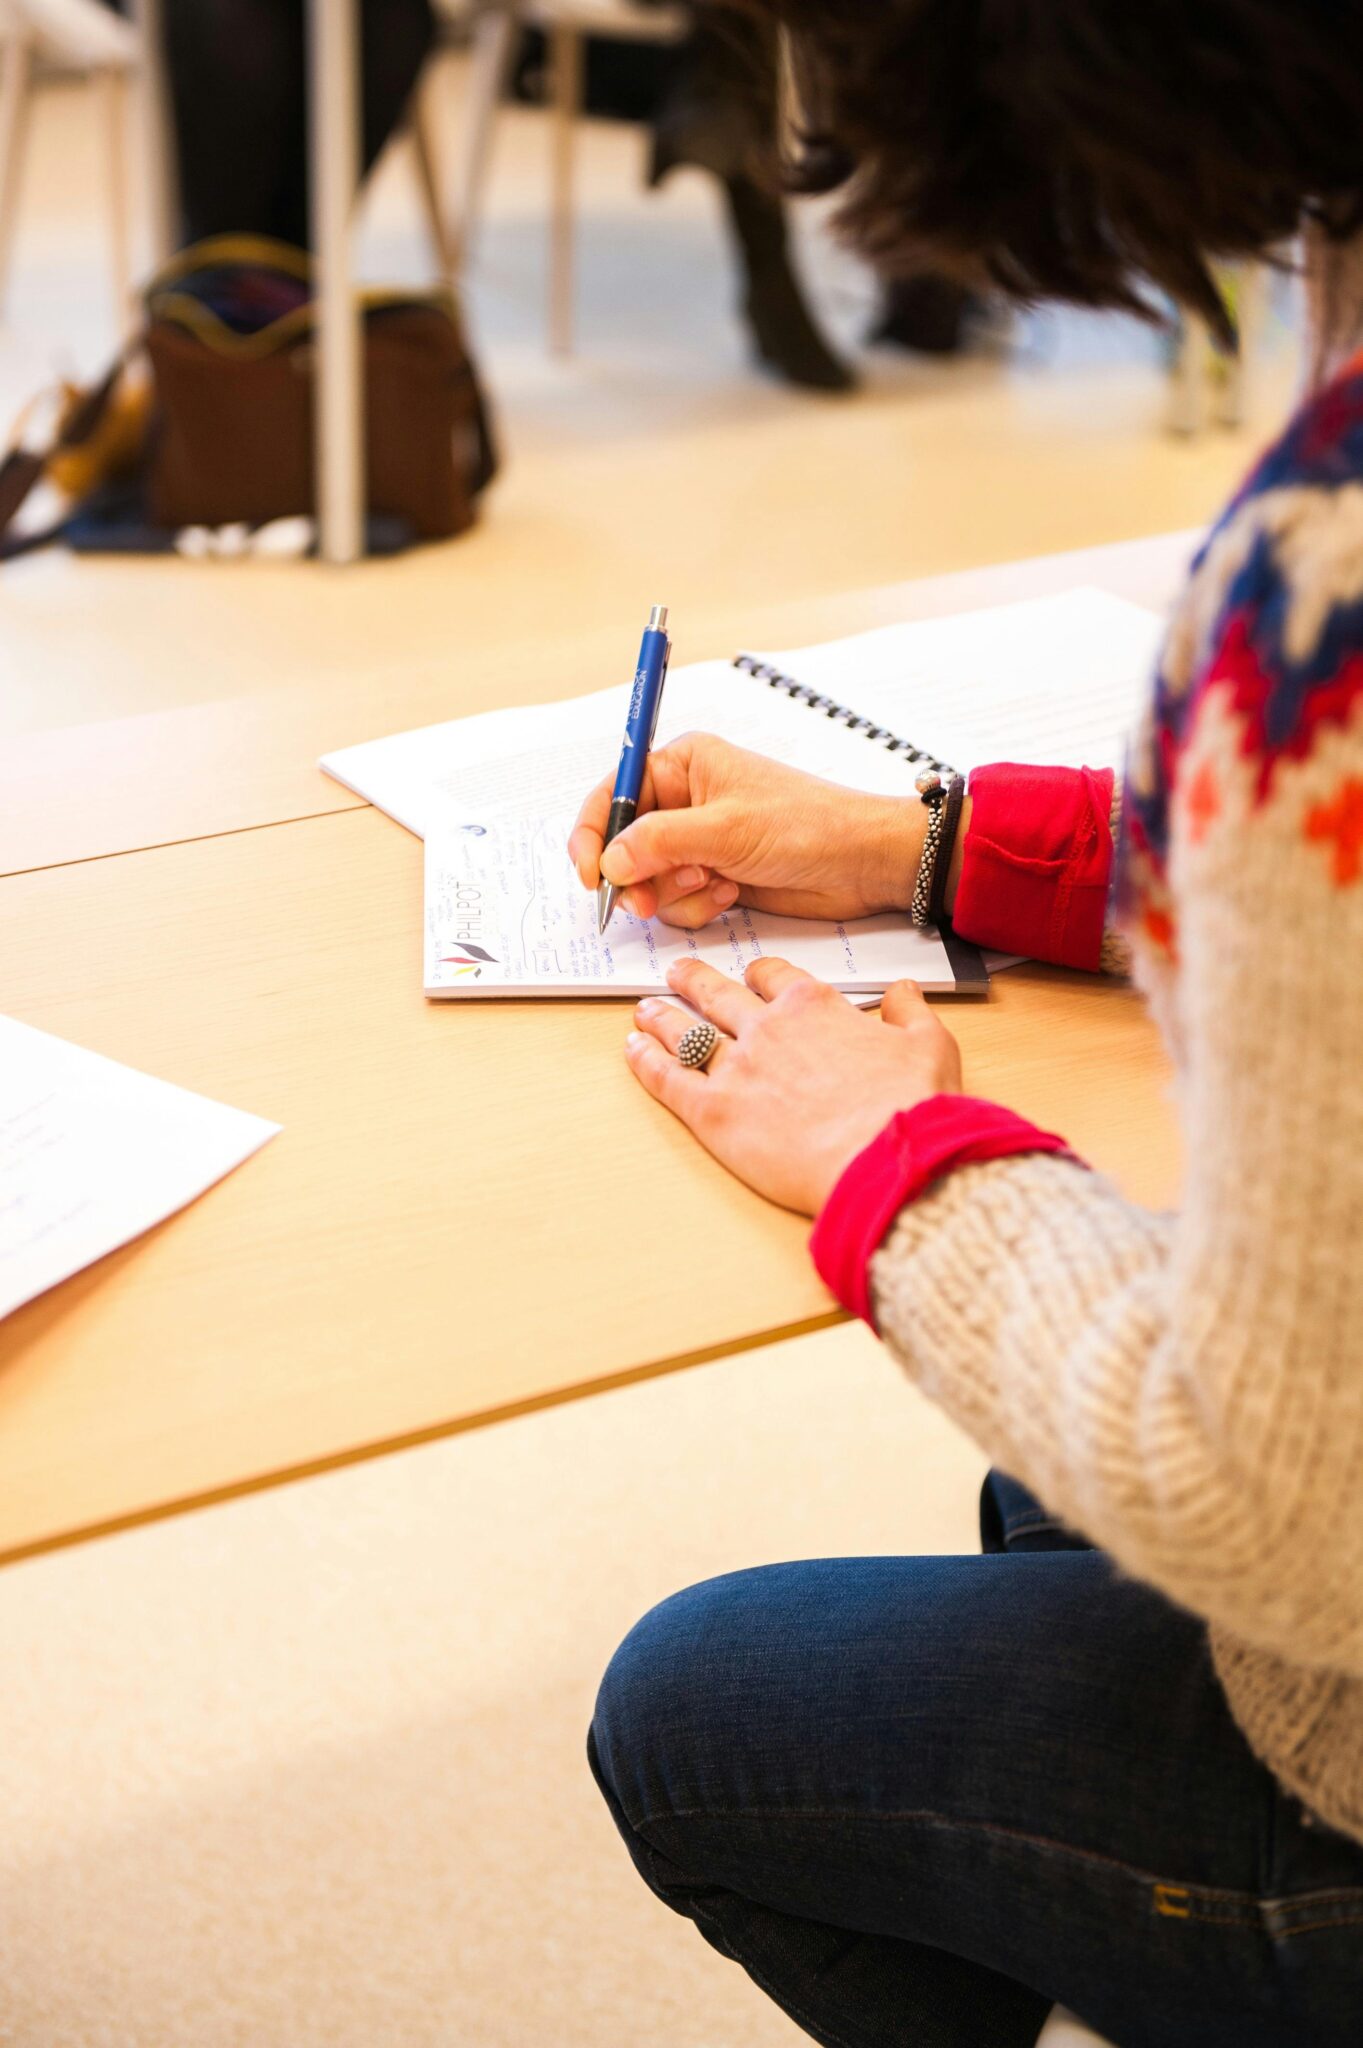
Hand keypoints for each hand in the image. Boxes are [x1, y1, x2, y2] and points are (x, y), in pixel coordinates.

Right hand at [568, 733, 924, 926]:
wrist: (861, 864)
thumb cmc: (806, 826)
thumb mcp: (725, 829)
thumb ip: (659, 842)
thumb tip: (609, 860)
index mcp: (682, 766)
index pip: (613, 794)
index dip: (593, 835)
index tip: (592, 874)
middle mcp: (684, 801)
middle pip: (623, 845)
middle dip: (636, 877)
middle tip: (647, 902)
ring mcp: (698, 842)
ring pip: (648, 880)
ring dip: (673, 894)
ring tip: (713, 884)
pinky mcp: (713, 876)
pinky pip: (676, 901)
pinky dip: (695, 906)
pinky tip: (730, 894)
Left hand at [625, 957, 962, 1214]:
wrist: (888, 1161)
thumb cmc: (912, 1108)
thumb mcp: (930, 1045)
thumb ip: (910, 1012)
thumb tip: (904, 990)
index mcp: (815, 1007)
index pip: (775, 978)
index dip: (759, 976)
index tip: (751, 976)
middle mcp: (768, 1028)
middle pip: (718, 994)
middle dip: (694, 981)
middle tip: (677, 973)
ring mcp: (736, 1068)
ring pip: (685, 1031)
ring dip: (660, 1017)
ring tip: (644, 1010)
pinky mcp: (713, 1112)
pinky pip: (667, 1078)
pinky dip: (645, 1061)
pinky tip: (632, 1050)